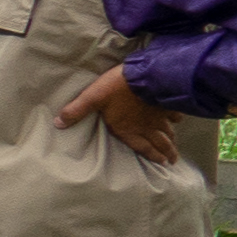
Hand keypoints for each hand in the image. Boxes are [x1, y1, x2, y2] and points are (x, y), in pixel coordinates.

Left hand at [59, 65, 182, 165]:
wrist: (145, 72)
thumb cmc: (117, 88)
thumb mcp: (92, 98)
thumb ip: (76, 111)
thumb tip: (58, 123)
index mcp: (128, 129)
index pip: (142, 147)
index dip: (151, 156)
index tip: (160, 164)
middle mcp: (146, 126)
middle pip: (159, 142)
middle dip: (166, 153)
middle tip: (172, 161)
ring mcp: (159, 115)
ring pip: (168, 131)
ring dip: (172, 140)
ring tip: (175, 148)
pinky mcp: (166, 103)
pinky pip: (174, 113)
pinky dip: (177, 119)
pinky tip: (178, 120)